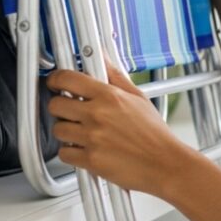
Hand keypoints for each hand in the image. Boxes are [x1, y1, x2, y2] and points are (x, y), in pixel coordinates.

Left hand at [45, 58, 199, 198]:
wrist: (164, 163)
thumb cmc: (154, 134)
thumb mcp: (138, 98)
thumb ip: (116, 76)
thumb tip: (103, 56)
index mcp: (109, 96)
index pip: (68, 78)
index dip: (56, 79)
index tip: (56, 83)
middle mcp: (98, 115)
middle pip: (56, 104)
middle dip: (61, 107)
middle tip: (72, 110)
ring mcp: (92, 138)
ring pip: (58, 129)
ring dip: (67, 131)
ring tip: (83, 132)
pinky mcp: (90, 159)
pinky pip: (64, 153)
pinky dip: (72, 152)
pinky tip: (86, 148)